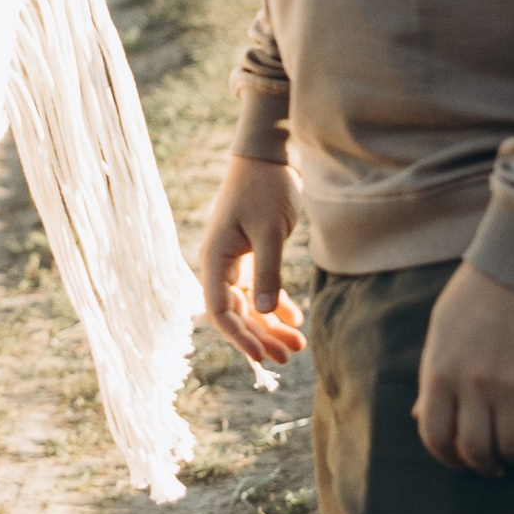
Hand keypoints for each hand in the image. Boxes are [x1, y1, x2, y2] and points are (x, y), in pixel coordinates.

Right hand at [198, 157, 308, 371]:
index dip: (239, 337)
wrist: (270, 156)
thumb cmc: (265, 188)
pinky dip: (276, 306)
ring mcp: (236, 261)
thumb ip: (268, 272)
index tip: (263, 356)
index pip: (219, 311)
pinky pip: (261, 290)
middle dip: (261, 337)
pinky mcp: (252, 256)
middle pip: (237, 313)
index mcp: (215, 259)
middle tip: (289, 357)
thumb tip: (266, 315)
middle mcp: (221, 264)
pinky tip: (295, 319)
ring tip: (298, 345)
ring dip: (270, 326)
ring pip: (250, 305)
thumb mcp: (269, 231)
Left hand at [414, 260, 513, 474]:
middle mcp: (473, 385)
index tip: (462, 460)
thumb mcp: (440, 335)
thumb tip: (419, 417)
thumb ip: (431, 379)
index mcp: (439, 373)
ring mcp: (511, 384)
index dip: (448, 459)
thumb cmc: (474, 298)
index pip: (435, 438)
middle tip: (495, 463)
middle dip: (485, 466)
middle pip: (476, 452)